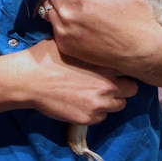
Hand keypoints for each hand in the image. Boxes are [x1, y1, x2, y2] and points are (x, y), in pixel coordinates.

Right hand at [13, 40, 137, 124]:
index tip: (117, 70)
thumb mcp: (73, 45)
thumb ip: (91, 49)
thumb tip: (99, 41)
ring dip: (110, 101)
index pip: (130, 69)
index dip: (124, 70)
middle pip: (132, 90)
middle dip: (123, 87)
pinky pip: (101, 117)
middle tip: (109, 84)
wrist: (30, 80)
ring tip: (94, 94)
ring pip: (118, 106)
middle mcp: (108, 85)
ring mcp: (99, 104)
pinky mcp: (88, 118)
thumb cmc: (48, 57)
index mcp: (105, 64)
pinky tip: (81, 103)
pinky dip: (95, 111)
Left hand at [42, 0, 161, 71]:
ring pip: (49, 9)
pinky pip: (53, 28)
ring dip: (57, 3)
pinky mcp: (65, 46)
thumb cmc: (136, 14)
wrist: (141, 51)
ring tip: (71, 0)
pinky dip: (60, 21)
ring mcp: (63, 32)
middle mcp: (66, 14)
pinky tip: (75, 18)